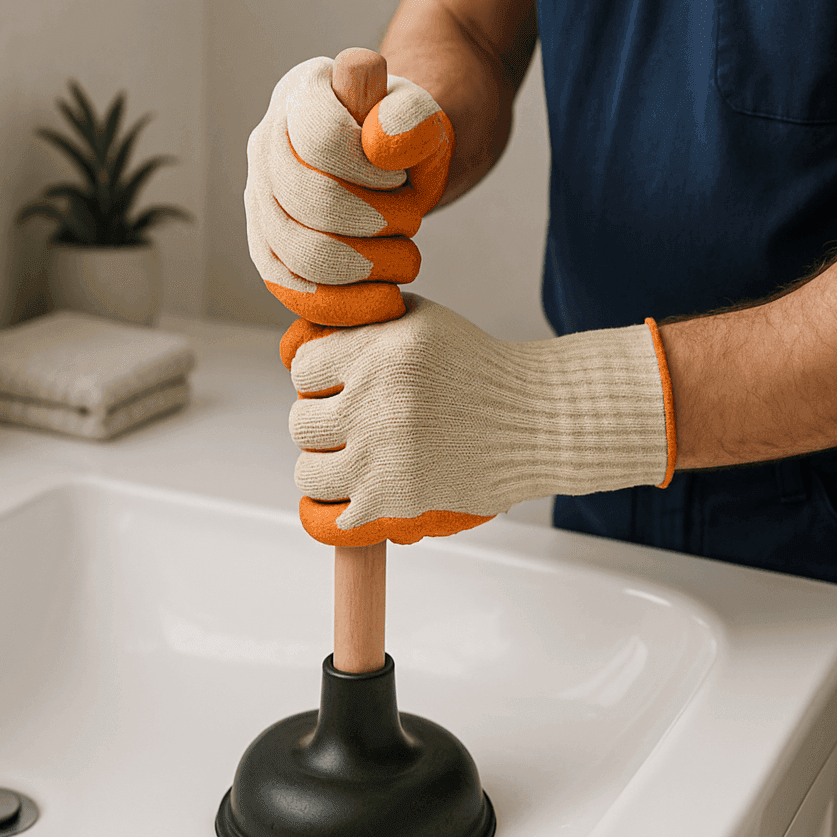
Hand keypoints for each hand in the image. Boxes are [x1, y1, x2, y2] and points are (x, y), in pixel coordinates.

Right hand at [246, 57, 452, 327]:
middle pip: (310, 201)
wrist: (391, 167)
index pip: (322, 140)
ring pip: (301, 253)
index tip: (400, 177)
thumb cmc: (404, 137)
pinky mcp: (267, 251)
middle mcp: (265, 144)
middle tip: (412, 219)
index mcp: (301, 94)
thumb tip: (380, 142)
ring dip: (369, 265)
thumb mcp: (421, 116)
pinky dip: (347, 305)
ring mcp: (259, 201)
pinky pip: (295, 293)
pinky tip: (388, 299)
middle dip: (377, 221)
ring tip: (405, 255)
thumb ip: (409, 116)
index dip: (372, 171)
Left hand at [283, 295, 676, 545]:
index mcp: (380, 351)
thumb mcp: (426, 322)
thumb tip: (309, 337)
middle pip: (301, 422)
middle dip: (322, 427)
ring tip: (348, 465)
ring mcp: (382, 453)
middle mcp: (376, 400)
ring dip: (325, 470)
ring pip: (308, 472)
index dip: (317, 381)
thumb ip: (368, 324)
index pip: (303, 370)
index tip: (337, 390)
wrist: (535, 421)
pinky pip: (337, 514)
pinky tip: (364, 497)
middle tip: (350, 430)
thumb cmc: (481, 370)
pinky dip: (347, 509)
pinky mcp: (394, 497)